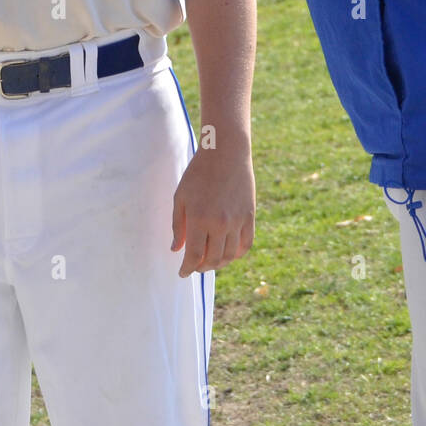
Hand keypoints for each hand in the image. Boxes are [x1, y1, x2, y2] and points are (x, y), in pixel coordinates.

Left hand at [171, 141, 254, 276]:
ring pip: (230, 256)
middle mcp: (220, 223)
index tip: (182, 272)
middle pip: (212, 259)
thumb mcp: (181, 197)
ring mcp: (237, 221)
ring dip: (219, 263)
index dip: (187, 268)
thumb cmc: (198, 173)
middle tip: (195, 266)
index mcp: (199, 219)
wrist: (226, 152)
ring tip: (210, 261)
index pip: (194, 255)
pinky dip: (237, 254)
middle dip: (201, 267)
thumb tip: (176, 250)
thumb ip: (177, 225)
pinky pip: (246, 244)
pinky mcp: (249, 216)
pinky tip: (228, 253)